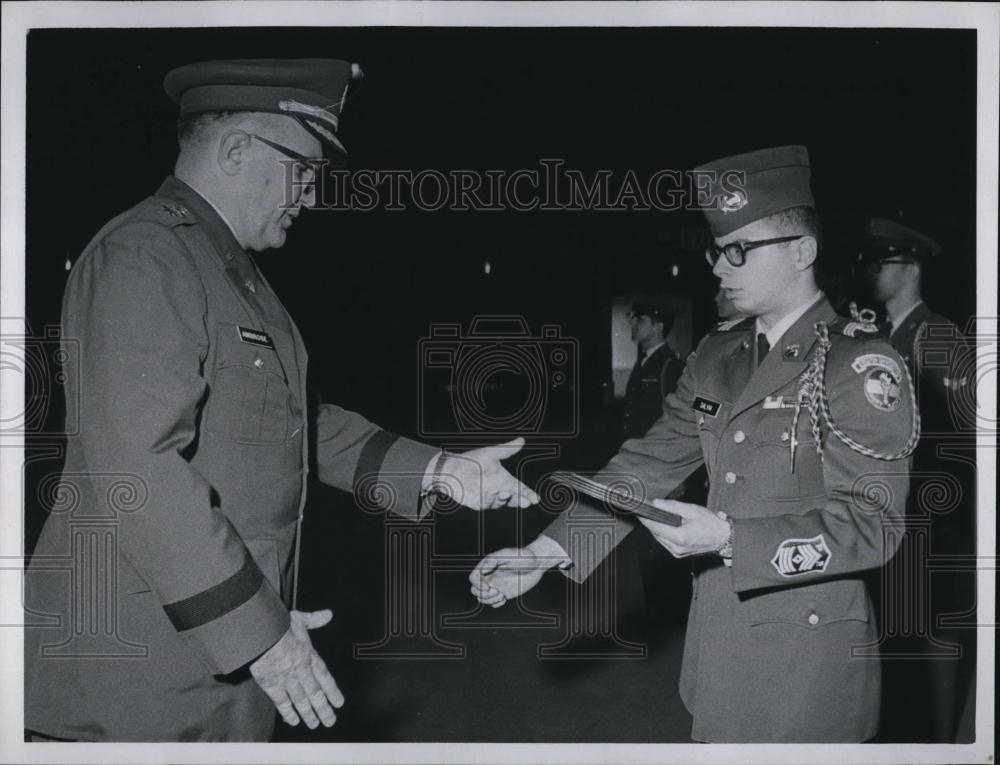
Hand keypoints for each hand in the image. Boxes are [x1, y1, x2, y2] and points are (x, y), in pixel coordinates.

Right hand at [249, 609, 343, 728]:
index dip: (333, 692)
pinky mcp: (272, 685)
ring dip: (309, 714)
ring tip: (315, 724)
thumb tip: (328, 614)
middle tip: (330, 721)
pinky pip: (282, 703)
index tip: (339, 703)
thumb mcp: (300, 619)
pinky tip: (293, 721)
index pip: (325, 678)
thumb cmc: (279, 625)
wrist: (261, 634)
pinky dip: (288, 713)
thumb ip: (315, 619)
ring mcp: (287, 680)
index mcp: (309, 656)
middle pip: (315, 694)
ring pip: (301, 701)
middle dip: (324, 709)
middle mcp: (301, 671)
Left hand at [428, 437, 539, 509]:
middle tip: (526, 502)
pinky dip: (489, 500)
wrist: (452, 468)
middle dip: (520, 501)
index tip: (536, 498)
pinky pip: (485, 504)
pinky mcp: (478, 503)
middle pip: (513, 499)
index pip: (520, 488)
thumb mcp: (491, 453)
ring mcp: (488, 497)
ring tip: (504, 492)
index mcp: (504, 479)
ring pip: (500, 502)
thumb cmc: (472, 460)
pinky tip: (490, 494)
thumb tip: (521, 439)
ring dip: (504, 499)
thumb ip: (507, 449)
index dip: (528, 493)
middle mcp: (498, 490)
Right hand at [469, 540, 557, 606]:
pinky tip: (505, 598)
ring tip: (501, 595)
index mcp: (488, 566)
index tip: (489, 585)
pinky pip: (494, 603)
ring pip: (483, 598)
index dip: (477, 584)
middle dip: (483, 594)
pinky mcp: (505, 593)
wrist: (537, 564)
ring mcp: (498, 585)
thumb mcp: (508, 554)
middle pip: (475, 590)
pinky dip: (496, 603)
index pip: (473, 578)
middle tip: (497, 591)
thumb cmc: (523, 556)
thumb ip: (492, 560)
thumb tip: (482, 571)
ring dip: (489, 600)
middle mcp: (491, 576)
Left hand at [638, 499, 729, 557]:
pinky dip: (664, 534)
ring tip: (659, 517)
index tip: (639, 511)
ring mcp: (677, 553)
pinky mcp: (678, 554)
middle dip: (652, 521)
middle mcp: (677, 548)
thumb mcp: (692, 510)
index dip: (645, 518)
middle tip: (650, 510)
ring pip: (659, 538)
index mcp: (680, 537)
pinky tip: (667, 526)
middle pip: (655, 533)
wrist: (723, 538)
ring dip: (657, 528)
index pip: (655, 527)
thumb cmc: (711, 524)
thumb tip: (656, 503)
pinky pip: (665, 542)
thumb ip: (672, 506)